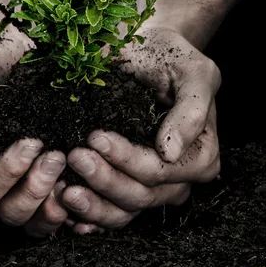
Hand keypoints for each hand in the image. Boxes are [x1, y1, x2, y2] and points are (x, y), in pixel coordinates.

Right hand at [0, 26, 67, 237]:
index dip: (8, 174)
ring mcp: (16, 182)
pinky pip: (54, 209)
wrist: (3, 46)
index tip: (32, 142)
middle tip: (56, 154)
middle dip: (34, 186)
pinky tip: (81, 186)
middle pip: (8, 210)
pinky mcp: (42, 176)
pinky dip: (69, 207)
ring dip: (51, 199)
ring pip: (31, 218)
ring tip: (66, 161)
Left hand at [62, 25, 220, 233]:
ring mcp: (151, 186)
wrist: (148, 50)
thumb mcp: (193, 72)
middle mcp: (178, 178)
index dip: (127, 159)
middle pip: (140, 194)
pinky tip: (66, 211)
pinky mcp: (126, 184)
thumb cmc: (172, 57)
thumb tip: (170, 151)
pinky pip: (109, 213)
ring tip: (65, 189)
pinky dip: (88, 216)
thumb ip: (191, 110)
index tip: (96, 136)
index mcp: (200, 155)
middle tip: (74, 155)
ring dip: (93, 205)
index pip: (160, 170)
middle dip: (104, 179)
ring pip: (123, 211)